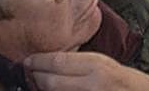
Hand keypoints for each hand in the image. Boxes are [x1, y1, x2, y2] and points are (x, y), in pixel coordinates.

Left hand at [23, 52, 148, 90]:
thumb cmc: (121, 79)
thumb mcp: (102, 63)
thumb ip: (77, 64)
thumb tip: (49, 62)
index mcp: (95, 65)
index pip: (57, 62)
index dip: (37, 62)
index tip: (27, 61)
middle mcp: (91, 84)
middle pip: (50, 82)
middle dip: (35, 78)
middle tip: (29, 73)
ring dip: (42, 90)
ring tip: (38, 84)